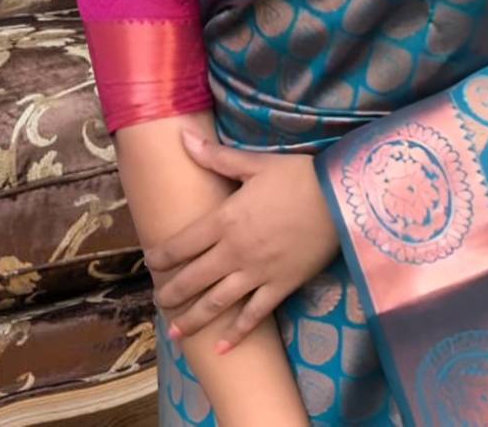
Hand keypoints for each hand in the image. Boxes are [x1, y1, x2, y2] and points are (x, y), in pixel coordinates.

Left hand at [143, 128, 340, 351]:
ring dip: (193, 320)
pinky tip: (222, 349)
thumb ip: (216, 157)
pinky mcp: (280, 287)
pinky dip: (237, 334)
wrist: (337, 198)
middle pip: (193, 278)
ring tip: (176, 333)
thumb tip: (183, 138)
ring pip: (217, 303)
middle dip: (172, 293)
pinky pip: (254, 316)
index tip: (150, 263)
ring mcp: (256, 273)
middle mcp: (234, 252)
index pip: (182, 243)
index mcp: (225, 220)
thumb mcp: (255, 163)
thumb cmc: (296, 176)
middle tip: (158, 302)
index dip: (161, 256)